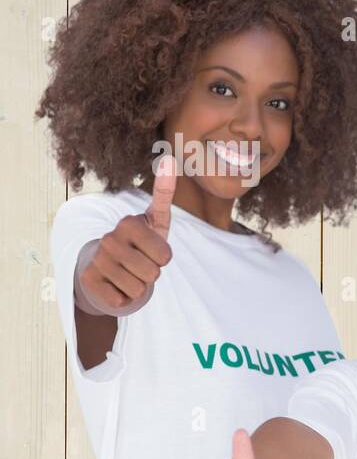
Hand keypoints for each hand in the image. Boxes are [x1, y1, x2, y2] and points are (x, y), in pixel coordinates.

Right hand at [75, 155, 175, 314]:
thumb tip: (168, 158)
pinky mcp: (88, 280)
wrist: (110, 266)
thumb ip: (164, 192)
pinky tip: (116, 284)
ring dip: (139, 286)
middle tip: (142, 264)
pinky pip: (121, 300)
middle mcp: (110, 239)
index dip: (164, 259)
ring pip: (138, 289)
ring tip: (130, 273)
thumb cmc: (141, 243)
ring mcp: (98, 259)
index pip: (165, 256)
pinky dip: (124, 298)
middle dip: (153, 274)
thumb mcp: (157, 220)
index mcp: (130, 223)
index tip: (155, 251)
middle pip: (153, 274)